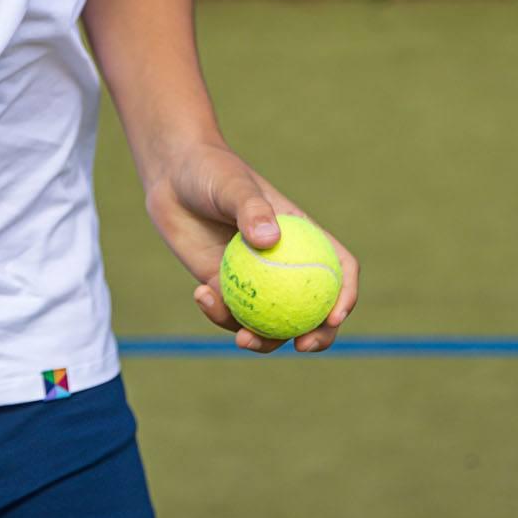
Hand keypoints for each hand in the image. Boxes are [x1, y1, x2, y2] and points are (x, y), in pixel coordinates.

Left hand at [144, 142, 359, 354]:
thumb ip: (250, 209)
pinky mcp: (225, 287)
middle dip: (316, 335)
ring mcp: (256, 279)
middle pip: (314, 308)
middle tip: (301, 346)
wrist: (172, 177)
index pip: (338, 269)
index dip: (345, 296)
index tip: (334, 316)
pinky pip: (230, 314)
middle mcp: (285, 263)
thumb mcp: (232, 185)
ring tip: (242, 339)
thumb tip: (269, 240)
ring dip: (263, 340)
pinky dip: (219, 314)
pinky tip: (200, 294)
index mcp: (304, 237)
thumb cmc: (211, 171)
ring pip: (271, 322)